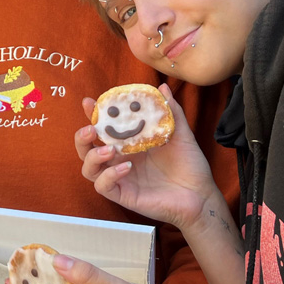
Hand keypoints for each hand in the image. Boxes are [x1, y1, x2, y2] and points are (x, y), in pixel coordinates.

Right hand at [75, 85, 218, 231]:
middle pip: (85, 149)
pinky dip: (109, 175)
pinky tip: (127, 167)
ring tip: (108, 150)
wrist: (201, 194)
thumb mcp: (180, 134)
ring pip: (88, 169)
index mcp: (128, 144)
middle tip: (92, 129)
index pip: (103, 128)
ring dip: (92, 156)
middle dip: (82, 137)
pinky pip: (104, 186)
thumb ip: (170, 111)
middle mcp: (119, 159)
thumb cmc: (190, 165)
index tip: (89, 102)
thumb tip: (162, 87)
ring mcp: (120, 178)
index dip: (92, 115)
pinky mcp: (123, 195)